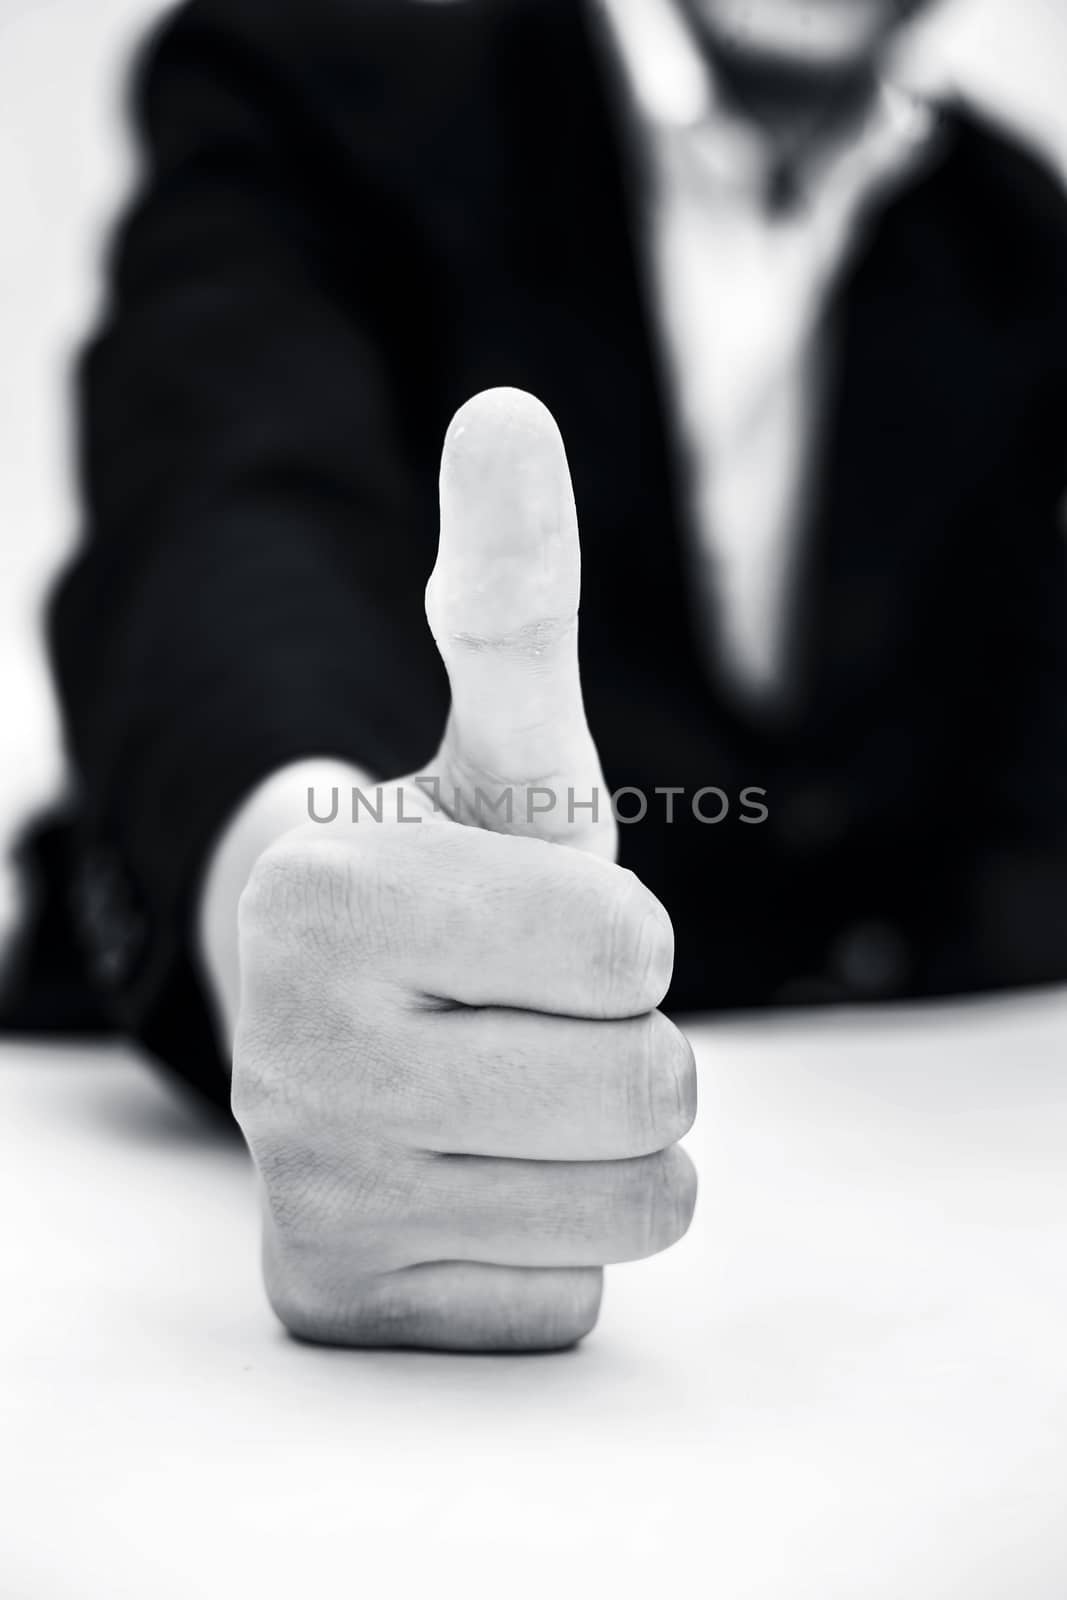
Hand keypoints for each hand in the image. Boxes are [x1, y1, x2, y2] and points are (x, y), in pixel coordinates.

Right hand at [230, 389, 697, 1350]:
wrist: (340, 1017)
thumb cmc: (456, 881)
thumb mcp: (501, 748)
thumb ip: (511, 596)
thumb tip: (505, 414)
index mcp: (329, 896)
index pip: (632, 948)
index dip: (623, 930)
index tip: (545, 922)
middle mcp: (288, 1056)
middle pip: (647, 1087)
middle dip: (629, 1042)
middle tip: (533, 1012)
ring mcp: (306, 1194)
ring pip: (637, 1204)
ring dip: (609, 1140)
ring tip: (514, 1088)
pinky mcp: (336, 1302)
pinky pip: (571, 1294)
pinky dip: (552, 1237)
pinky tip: (473, 1177)